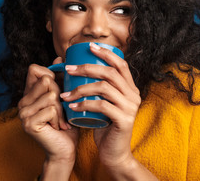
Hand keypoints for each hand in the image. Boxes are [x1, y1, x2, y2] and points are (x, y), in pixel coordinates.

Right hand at [18, 57, 78, 177]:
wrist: (65, 149)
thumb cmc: (67, 122)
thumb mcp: (65, 97)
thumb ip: (60, 79)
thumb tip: (60, 56)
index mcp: (29, 93)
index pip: (34, 68)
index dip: (50, 74)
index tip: (58, 89)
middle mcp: (22, 101)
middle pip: (46, 81)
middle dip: (61, 95)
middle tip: (62, 110)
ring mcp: (23, 113)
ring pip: (51, 95)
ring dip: (62, 109)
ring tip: (61, 120)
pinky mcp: (28, 123)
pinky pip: (51, 109)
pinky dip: (60, 118)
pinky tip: (58, 127)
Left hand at [61, 42, 140, 168]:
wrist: (115, 153)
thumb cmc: (105, 126)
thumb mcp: (104, 104)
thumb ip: (100, 89)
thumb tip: (78, 70)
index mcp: (130, 88)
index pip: (121, 64)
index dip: (106, 53)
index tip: (89, 46)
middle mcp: (134, 95)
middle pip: (111, 73)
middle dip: (88, 67)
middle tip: (69, 69)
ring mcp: (130, 107)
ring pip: (104, 87)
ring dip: (81, 88)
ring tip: (65, 93)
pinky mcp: (124, 120)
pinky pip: (102, 106)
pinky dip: (85, 104)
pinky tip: (72, 106)